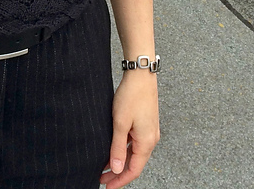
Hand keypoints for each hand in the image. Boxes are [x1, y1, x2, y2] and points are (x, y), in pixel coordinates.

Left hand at [100, 71, 159, 188]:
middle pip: (135, 164)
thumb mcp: (120, 123)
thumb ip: (118, 147)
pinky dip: (124, 149)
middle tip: (102, 178)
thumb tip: (118, 169)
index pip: (133, 170)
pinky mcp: (145, 123)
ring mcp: (149, 131)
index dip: (120, 180)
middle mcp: (151, 139)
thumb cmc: (131, 96)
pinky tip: (113, 148)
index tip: (107, 186)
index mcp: (147, 143)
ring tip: (104, 166)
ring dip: (120, 161)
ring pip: (134, 153)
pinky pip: (135, 142)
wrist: (141, 76)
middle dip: (119, 173)